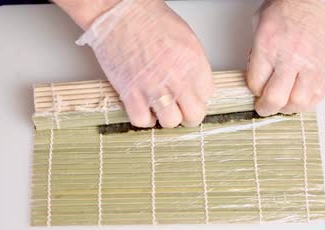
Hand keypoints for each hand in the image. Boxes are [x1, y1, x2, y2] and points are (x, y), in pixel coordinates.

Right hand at [73, 0, 213, 127]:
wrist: (117, 12)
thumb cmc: (148, 18)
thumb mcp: (184, 37)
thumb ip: (192, 64)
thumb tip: (195, 85)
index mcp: (193, 61)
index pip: (207, 95)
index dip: (197, 98)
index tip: (189, 96)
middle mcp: (176, 76)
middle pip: (194, 115)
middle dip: (187, 115)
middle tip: (179, 110)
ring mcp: (153, 87)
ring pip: (170, 122)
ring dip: (165, 118)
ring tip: (159, 108)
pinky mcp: (130, 92)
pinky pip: (142, 121)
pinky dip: (143, 119)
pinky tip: (143, 108)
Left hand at [247, 0, 324, 115]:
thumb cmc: (293, 4)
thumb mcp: (261, 22)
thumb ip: (257, 50)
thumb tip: (256, 70)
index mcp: (269, 45)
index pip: (255, 83)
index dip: (253, 90)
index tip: (256, 89)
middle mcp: (290, 57)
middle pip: (275, 98)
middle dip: (266, 107)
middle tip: (264, 107)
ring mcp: (310, 65)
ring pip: (298, 102)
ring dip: (288, 107)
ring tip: (284, 102)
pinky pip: (317, 96)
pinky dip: (307, 102)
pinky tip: (300, 96)